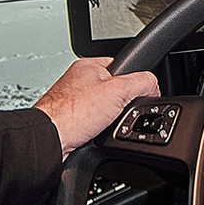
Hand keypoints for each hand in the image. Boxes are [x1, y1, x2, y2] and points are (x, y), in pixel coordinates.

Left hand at [33, 58, 159, 156]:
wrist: (50, 139)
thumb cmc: (72, 113)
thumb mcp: (119, 91)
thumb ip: (142, 82)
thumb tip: (154, 86)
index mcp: (88, 65)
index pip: (123, 68)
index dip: (134, 82)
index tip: (136, 95)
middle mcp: (78, 80)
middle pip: (115, 90)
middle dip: (121, 104)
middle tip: (117, 113)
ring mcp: (73, 100)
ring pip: (105, 109)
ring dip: (108, 119)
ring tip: (103, 125)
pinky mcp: (71, 119)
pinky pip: (95, 122)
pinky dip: (98, 129)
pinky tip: (95, 132)